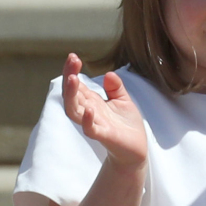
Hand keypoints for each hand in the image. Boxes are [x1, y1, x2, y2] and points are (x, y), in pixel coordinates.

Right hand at [62, 54, 146, 169]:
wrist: (135, 149)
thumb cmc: (126, 125)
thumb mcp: (123, 101)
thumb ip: (115, 87)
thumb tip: (109, 74)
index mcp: (92, 102)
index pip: (77, 85)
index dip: (72, 71)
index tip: (73, 56)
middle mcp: (88, 112)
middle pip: (72, 94)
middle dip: (69, 77)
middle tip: (72, 61)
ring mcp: (94, 124)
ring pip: (74, 110)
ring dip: (72, 95)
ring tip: (73, 79)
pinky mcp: (103, 136)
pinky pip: (90, 129)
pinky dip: (87, 120)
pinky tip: (89, 109)